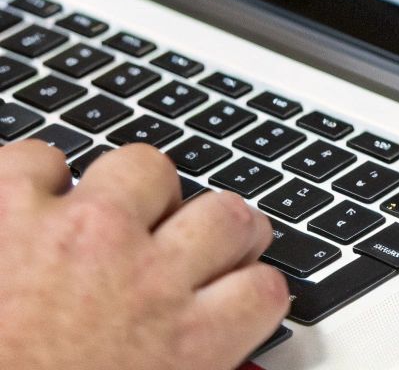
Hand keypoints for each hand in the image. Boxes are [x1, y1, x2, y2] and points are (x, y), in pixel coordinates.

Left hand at [0, 141, 289, 369]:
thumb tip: (177, 367)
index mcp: (178, 350)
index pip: (262, 292)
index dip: (247, 288)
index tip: (230, 290)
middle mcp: (142, 279)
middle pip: (226, 217)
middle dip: (214, 227)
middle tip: (183, 240)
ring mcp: (77, 232)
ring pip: (145, 169)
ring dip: (128, 191)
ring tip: (98, 214)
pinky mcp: (6, 202)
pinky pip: (40, 158)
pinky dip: (30, 180)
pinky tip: (15, 212)